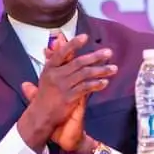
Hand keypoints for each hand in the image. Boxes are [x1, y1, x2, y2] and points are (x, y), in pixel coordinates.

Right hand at [16, 33, 115, 151]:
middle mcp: (56, 75)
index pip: (62, 52)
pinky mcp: (69, 98)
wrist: (41, 115)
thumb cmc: (45, 94)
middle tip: (109, 52)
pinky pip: (85, 88)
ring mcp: (63, 87)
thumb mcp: (47, 73)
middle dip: (95, 57)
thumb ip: (54, 56)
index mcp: (50, 68)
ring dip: (101, 70)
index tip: (85, 37)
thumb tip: (59, 40)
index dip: (74, 44)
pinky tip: (105, 82)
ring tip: (113, 68)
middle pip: (79, 62)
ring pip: (85, 75)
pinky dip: (96, 85)